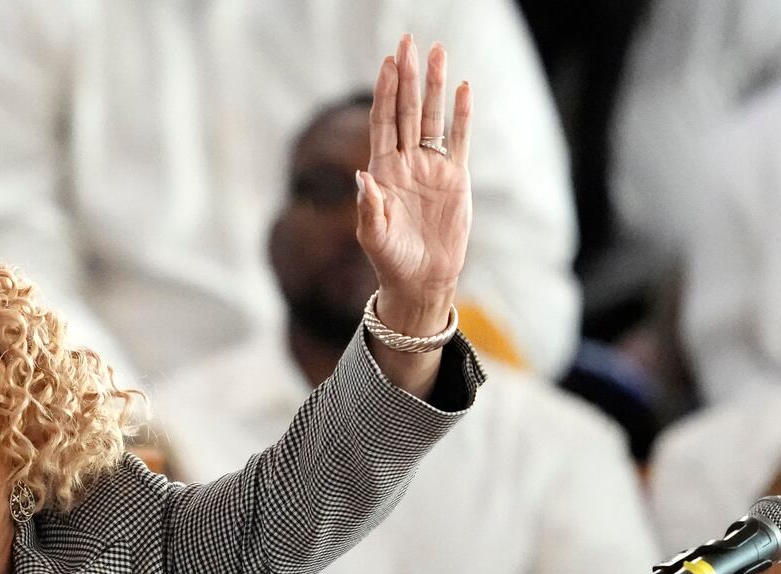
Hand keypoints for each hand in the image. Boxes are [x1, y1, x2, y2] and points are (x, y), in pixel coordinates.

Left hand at [358, 36, 472, 342]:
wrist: (420, 280)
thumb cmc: (390, 261)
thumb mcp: (373, 236)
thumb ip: (368, 206)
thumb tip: (363, 176)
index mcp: (382, 171)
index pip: (382, 122)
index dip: (384, 92)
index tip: (387, 63)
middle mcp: (405, 162)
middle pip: (406, 110)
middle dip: (407, 77)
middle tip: (408, 42)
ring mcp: (431, 167)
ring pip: (432, 117)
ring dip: (434, 86)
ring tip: (437, 52)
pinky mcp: (455, 178)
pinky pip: (459, 139)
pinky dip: (461, 115)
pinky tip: (462, 89)